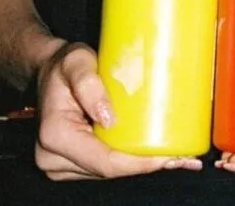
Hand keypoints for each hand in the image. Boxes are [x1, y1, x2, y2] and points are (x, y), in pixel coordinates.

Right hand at [34, 41, 202, 179]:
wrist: (48, 70)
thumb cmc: (64, 64)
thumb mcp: (76, 62)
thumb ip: (89, 85)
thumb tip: (108, 118)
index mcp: (55, 135)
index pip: (104, 161)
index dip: (138, 163)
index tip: (167, 157)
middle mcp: (53, 157)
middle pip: (110, 171)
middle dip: (148, 166)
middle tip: (185, 159)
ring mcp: (60, 164)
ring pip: (109, 172)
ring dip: (142, 166)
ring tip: (178, 157)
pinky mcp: (71, 163)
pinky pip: (105, 165)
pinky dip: (130, 162)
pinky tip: (157, 157)